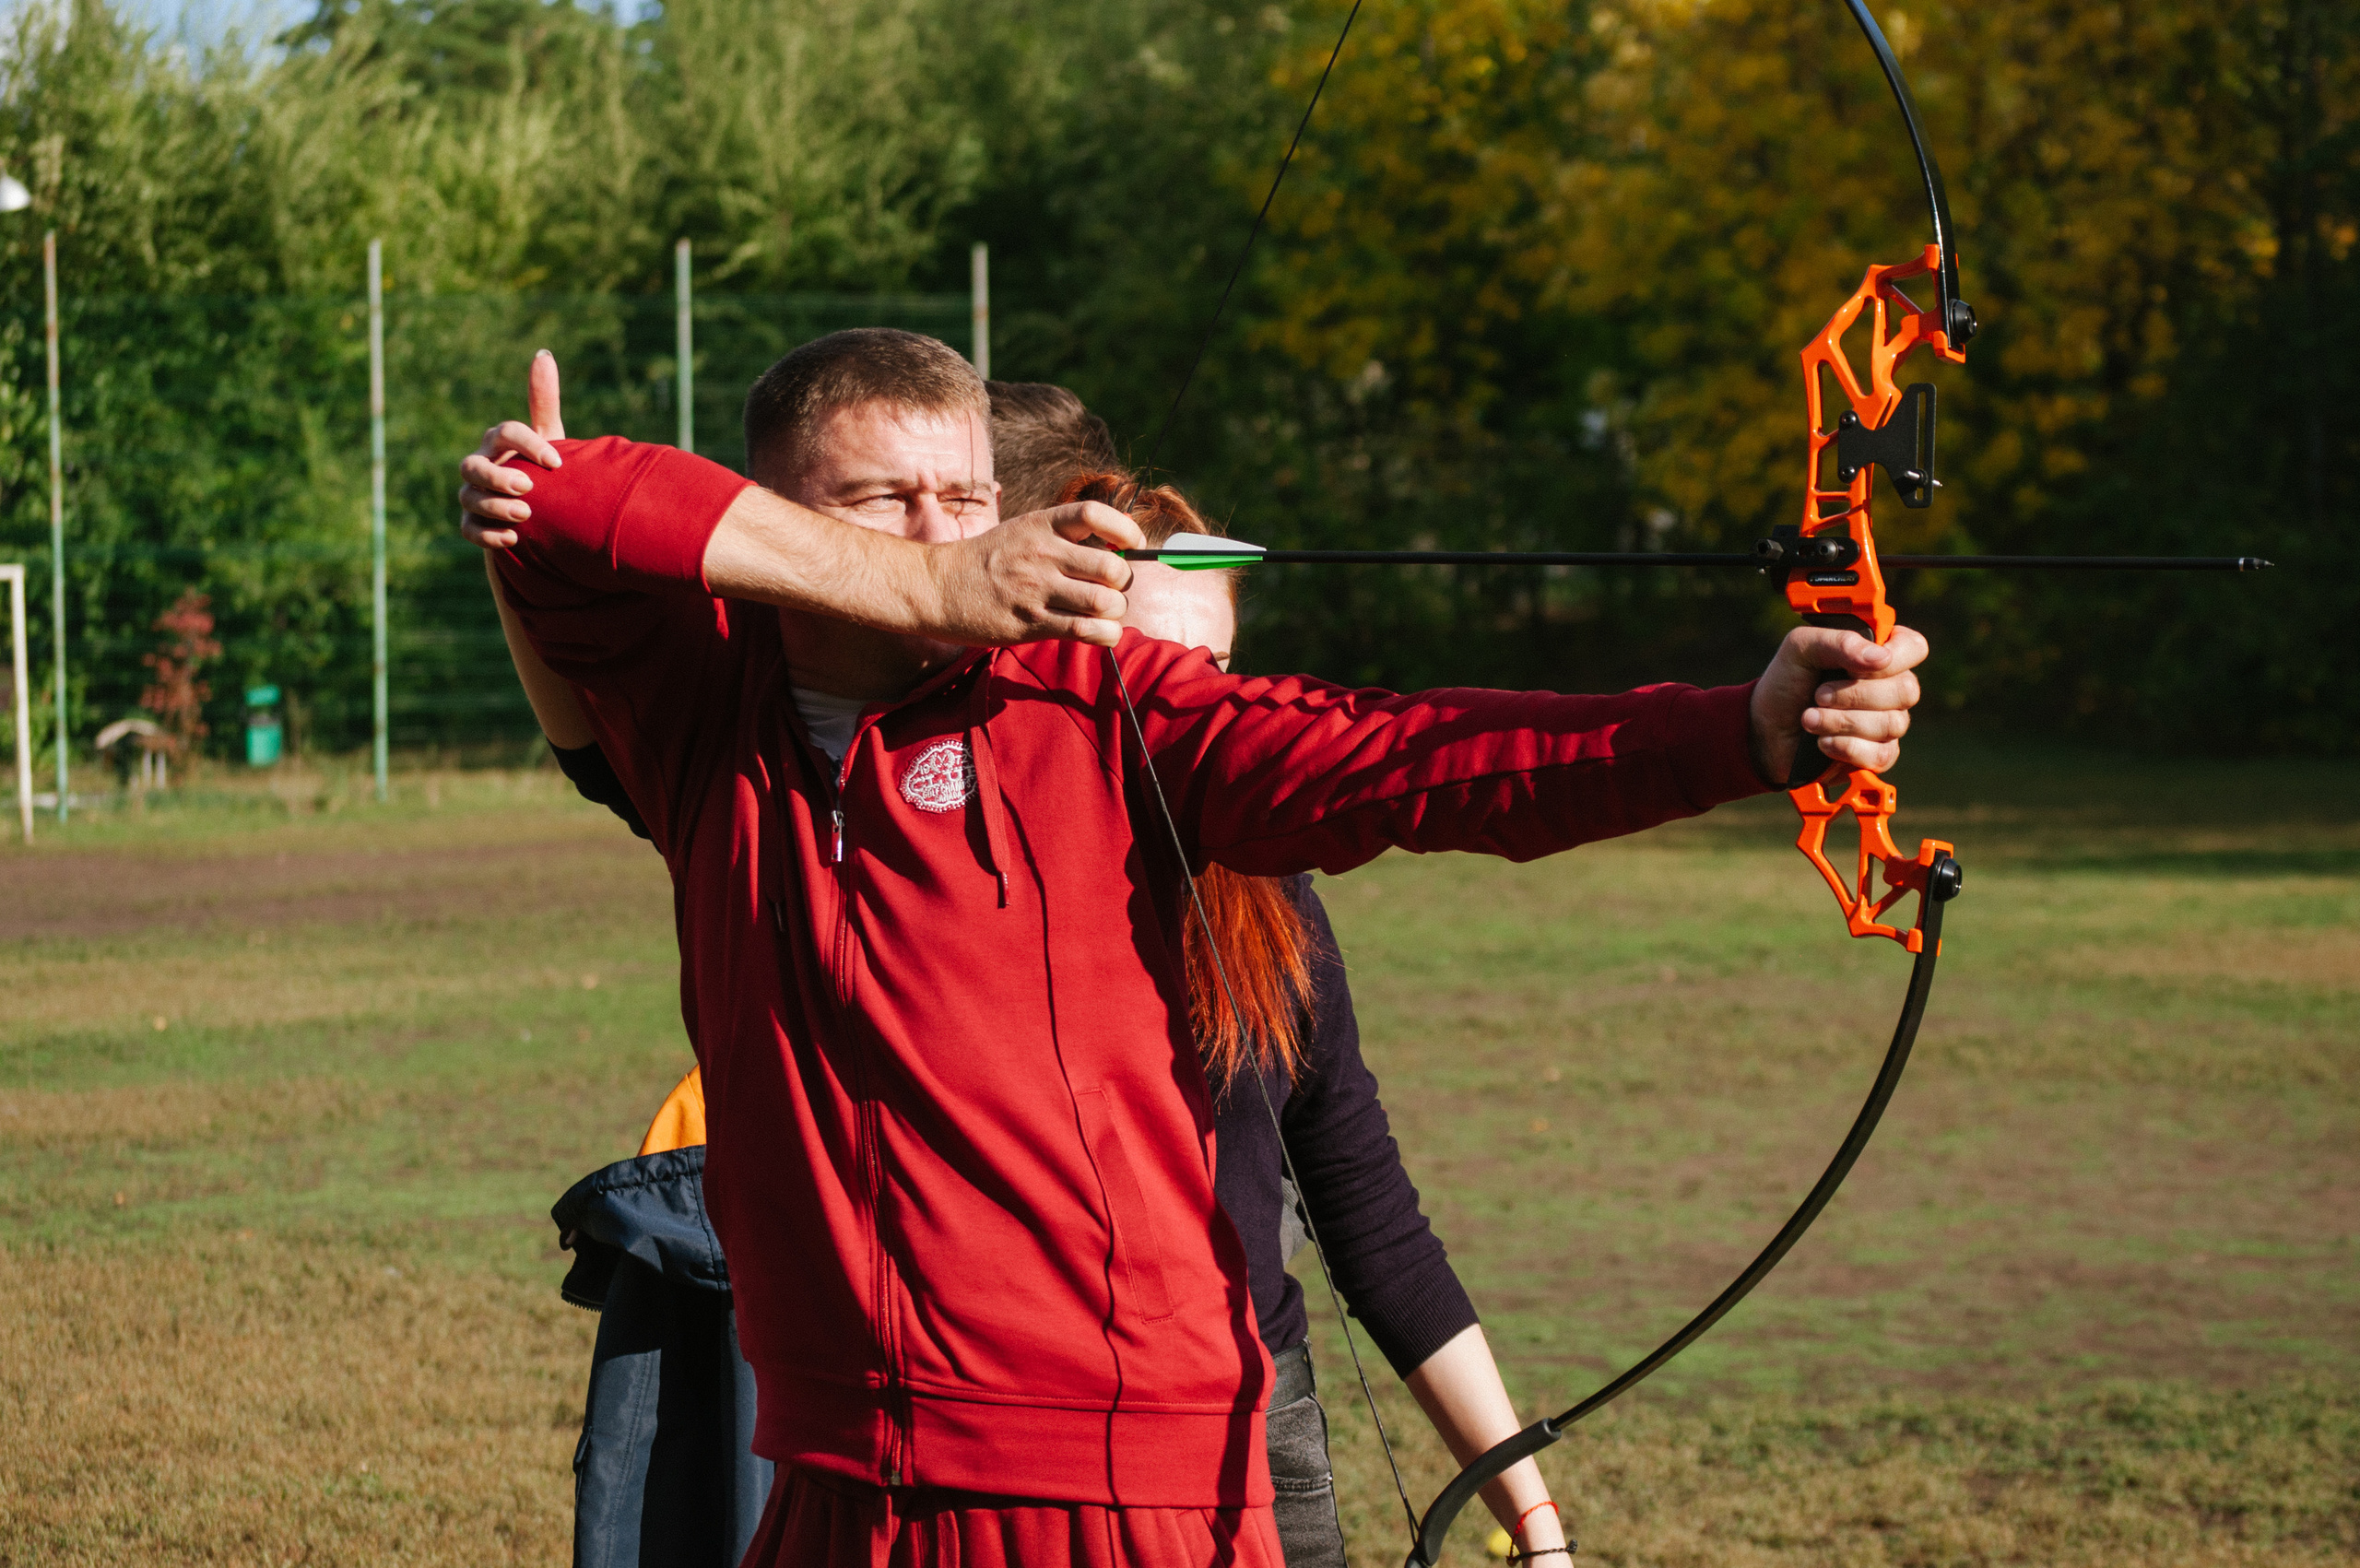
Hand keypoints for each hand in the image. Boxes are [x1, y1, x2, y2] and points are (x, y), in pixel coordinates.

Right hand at [456, 350, 566, 547]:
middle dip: (498, 476)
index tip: (558, 462)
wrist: (537, 508)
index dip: (529, 444)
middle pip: (474, 466)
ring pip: (470, 498)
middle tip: (529, 488)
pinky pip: (470, 529)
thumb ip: (543, 400)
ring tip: (527, 515)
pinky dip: (489, 535)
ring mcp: (472, 495)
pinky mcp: (473, 523)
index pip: (505, 433)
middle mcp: (479, 465)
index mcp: (499, 441)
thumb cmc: (541, 466)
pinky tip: (514, 540)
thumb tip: (543, 354)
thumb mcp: (548, 435)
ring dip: (495, 506)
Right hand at [916, 500, 1144, 647]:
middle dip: (1123, 583)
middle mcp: (1043, 554)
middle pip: (1112, 567)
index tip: (1133, 544)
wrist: (938, 587)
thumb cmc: (987, 561)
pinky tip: (1100, 633)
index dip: (1125, 529)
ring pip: (1104, 602)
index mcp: (1042, 525)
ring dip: (1115, 612)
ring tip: (1104, 613)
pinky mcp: (1031, 623)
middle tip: (1113, 589)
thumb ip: (1063, 538)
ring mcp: (1037, 589)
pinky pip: (1085, 630)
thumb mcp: (1022, 532)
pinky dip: (1105, 635)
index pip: (1095, 515)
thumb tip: (1113, 552)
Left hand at [1749, 622, 1927, 784]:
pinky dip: (1846, 748)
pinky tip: (1822, 742)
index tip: (1857, 667)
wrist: (1764, 730)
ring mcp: (1887, 722)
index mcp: (1878, 654)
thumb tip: (1880, 658)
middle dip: (1854, 695)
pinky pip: (1881, 754)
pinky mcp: (1877, 755)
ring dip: (1841, 721)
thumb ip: (1837, 642)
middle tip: (1817, 695)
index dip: (1895, 657)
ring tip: (1808, 718)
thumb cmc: (1786, 683)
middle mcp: (1890, 687)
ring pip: (1892, 723)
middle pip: (1905, 690)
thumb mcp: (1801, 649)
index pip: (1913, 648)